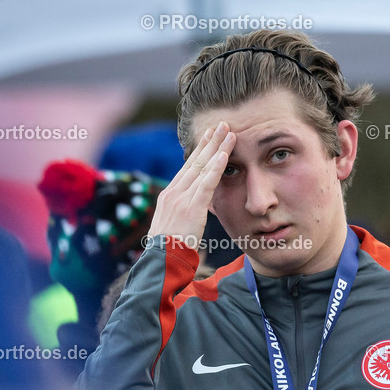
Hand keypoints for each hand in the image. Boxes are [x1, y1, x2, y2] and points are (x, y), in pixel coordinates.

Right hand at [147, 122, 235, 249]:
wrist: (161, 264)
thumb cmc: (170, 253)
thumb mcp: (176, 229)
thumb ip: (186, 216)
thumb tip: (195, 213)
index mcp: (169, 197)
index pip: (187, 169)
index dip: (200, 151)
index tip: (208, 137)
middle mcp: (173, 193)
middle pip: (194, 161)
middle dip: (208, 142)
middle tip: (220, 125)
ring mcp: (180, 198)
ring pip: (201, 167)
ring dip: (216, 147)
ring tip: (228, 132)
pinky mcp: (190, 207)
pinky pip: (206, 183)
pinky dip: (216, 167)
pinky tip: (224, 154)